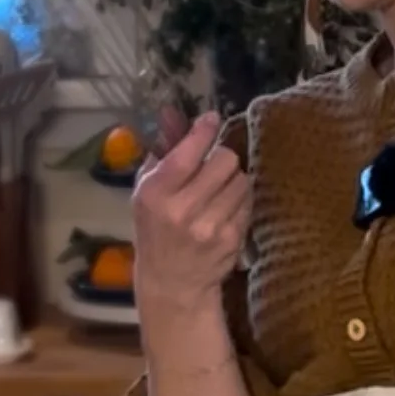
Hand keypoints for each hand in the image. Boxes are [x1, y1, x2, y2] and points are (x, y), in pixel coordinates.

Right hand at [132, 107, 249, 313]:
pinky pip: (249, 202)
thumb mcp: (145, 191)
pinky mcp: (232, 238)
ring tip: (220, 191)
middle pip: (225, 160)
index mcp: (156, 192)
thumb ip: (161, 152)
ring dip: (234, 180)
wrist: (172, 282)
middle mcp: (182, 209)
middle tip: (214, 167)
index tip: (211, 120)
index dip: (204, 130)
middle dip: (222, 158)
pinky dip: (241, 200)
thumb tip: (173, 113)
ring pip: (242, 180)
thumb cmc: (155, 229)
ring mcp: (210, 225)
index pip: (188, 151)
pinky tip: (226, 209)